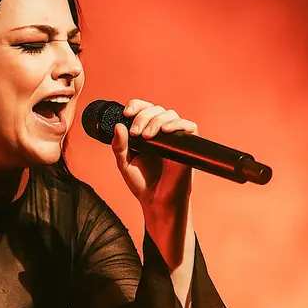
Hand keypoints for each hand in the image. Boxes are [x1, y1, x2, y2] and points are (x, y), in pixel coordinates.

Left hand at [111, 99, 196, 267]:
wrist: (156, 202)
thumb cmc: (143, 183)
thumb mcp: (124, 163)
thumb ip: (119, 146)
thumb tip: (118, 126)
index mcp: (146, 131)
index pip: (144, 109)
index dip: (136, 105)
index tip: (126, 113)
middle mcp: (161, 132)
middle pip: (156, 109)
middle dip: (143, 116)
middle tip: (135, 132)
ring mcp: (175, 138)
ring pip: (170, 114)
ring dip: (156, 120)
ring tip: (146, 136)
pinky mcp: (188, 146)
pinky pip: (189, 127)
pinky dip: (178, 125)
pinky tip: (165, 131)